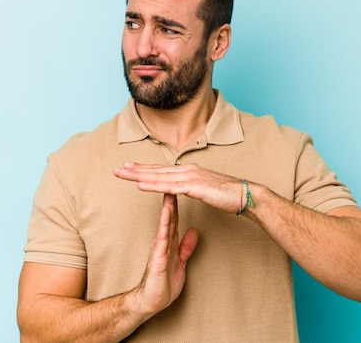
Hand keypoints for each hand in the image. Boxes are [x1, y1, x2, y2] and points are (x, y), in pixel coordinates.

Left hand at [114, 162, 241, 213]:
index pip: (161, 169)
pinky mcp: (194, 187)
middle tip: (117, 169)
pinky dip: (153, 185)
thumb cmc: (226, 194)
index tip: (129, 167)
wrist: (243, 194)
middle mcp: (186, 170)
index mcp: (188, 171)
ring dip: (139, 175)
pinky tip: (140, 185)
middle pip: (156, 170)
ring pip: (158, 176)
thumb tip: (183, 186)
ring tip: (123, 174)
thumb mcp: (204, 188)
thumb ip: (192, 185)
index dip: (144, 168)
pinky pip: (168, 187)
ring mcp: (189, 177)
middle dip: (135, 170)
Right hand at [135, 193, 198, 315]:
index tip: (181, 184)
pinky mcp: (158, 257)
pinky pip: (163, 237)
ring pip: (164, 223)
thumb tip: (194, 231)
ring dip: (167, 206)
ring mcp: (159, 248)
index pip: (174, 216)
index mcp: (169, 241)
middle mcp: (163, 241)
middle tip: (171, 178)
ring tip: (168, 189)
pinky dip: (165, 224)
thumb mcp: (181, 263)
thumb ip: (186, 246)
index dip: (178, 200)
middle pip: (169, 214)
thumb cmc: (162, 284)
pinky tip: (167, 213)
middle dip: (170, 197)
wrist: (150, 302)